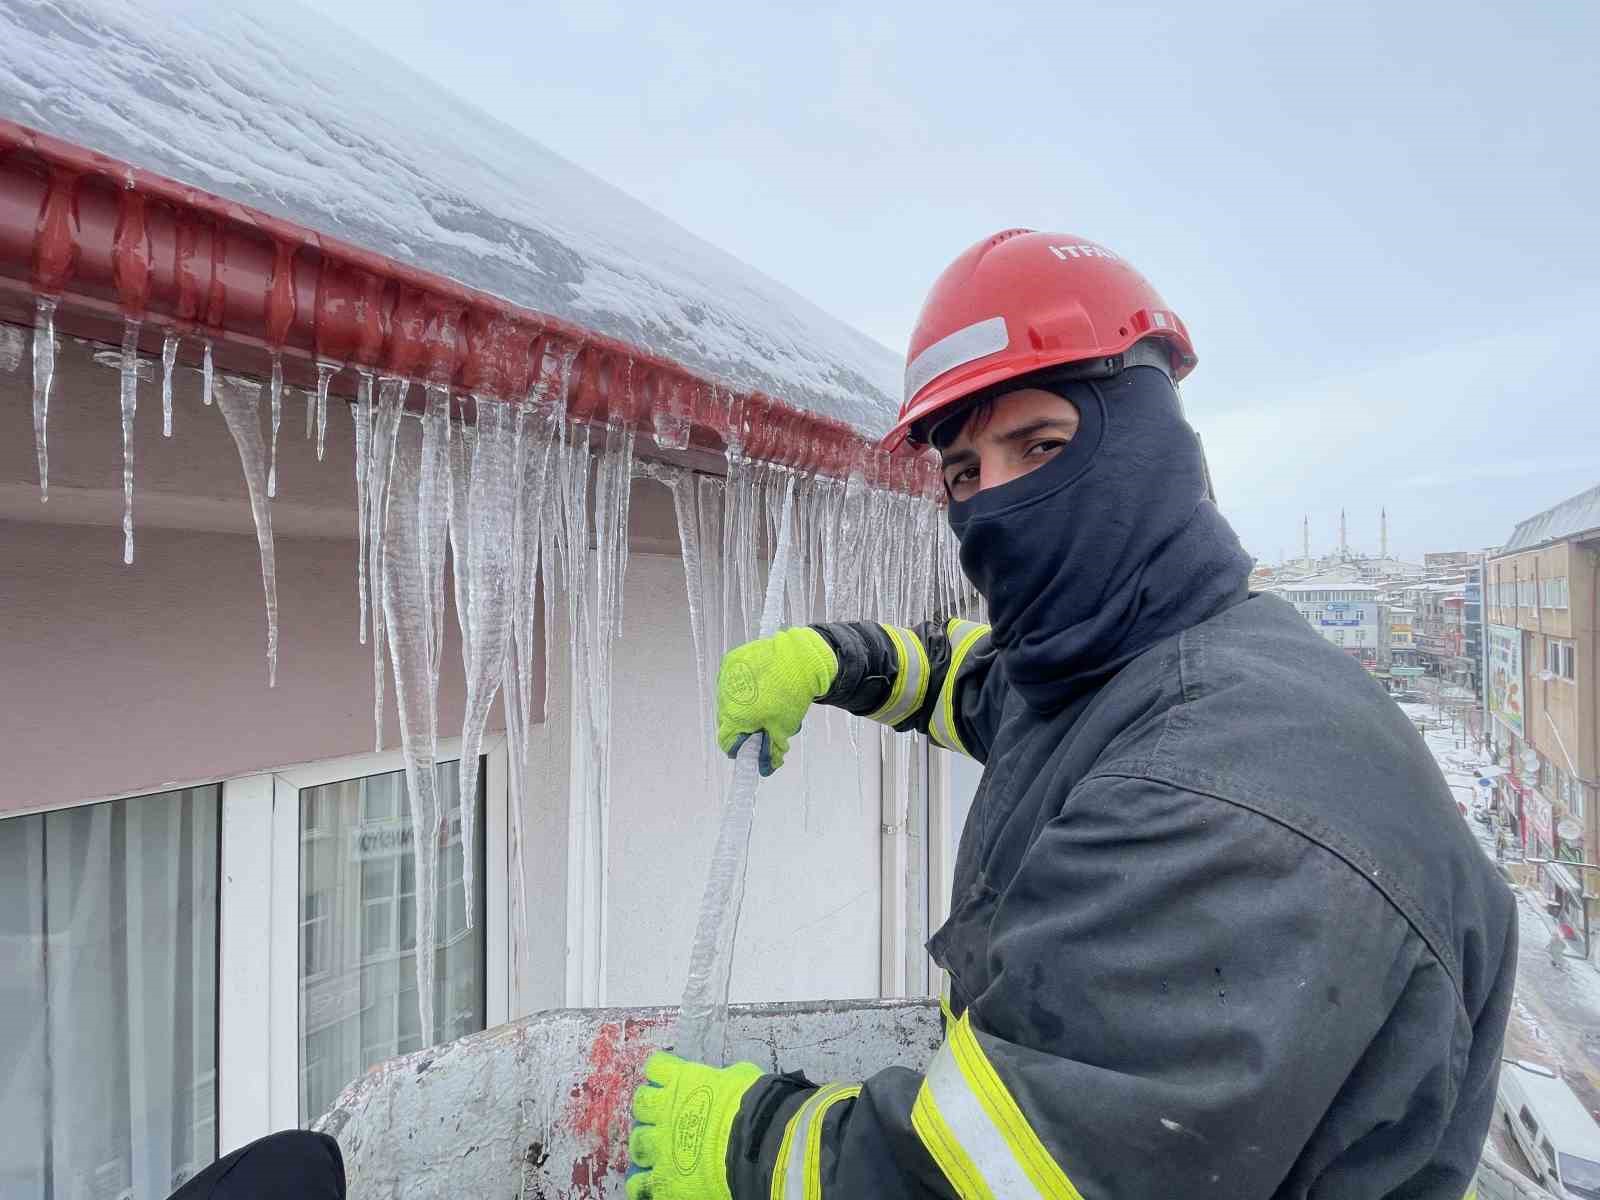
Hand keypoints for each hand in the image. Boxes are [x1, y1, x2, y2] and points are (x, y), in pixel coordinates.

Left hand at [627, 1051, 763, 1199]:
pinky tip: (649, 1184)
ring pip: (637, 1141)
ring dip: (645, 1144)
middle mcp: (665, 1110)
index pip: (657, 1067)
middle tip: (662, 1117)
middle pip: (641, 1104)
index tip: (667, 1079)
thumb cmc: (752, 1105)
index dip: (661, 1073)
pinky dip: (642, 1184)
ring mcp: (661, 1145)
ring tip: (656, 1151)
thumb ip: (722, 1079)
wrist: (753, 1142)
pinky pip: (639, 1185)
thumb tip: (724, 1081)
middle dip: (649, 1110)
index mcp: (684, 1081)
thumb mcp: (740, 1077)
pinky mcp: (664, 1179)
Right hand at [716, 628, 837, 774]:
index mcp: (735, 716)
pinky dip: (743, 686)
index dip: (741, 747)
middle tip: (765, 721)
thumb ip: (771, 751)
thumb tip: (765, 769)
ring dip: (742, 705)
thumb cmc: (791, 694)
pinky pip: (732, 681)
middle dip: (744, 725)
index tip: (754, 746)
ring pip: (729, 700)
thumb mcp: (783, 728)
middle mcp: (725, 696)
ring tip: (765, 699)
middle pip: (727, 721)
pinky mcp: (732, 661)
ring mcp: (726, 676)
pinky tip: (761, 683)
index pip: (727, 742)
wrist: (800, 658)